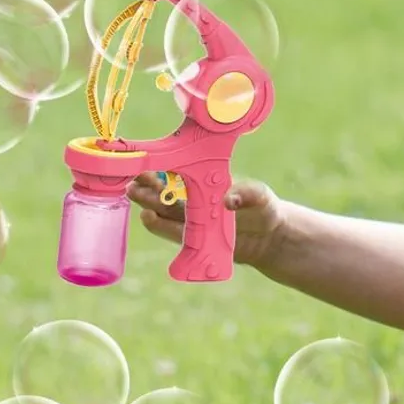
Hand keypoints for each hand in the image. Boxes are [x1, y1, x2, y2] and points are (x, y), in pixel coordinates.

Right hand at [126, 172, 287, 270]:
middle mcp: (195, 201)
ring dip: (149, 203)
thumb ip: (247, 194)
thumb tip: (228, 201)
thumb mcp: (260, 196)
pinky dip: (160, 226)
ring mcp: (193, 221)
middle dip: (148, 186)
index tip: (147, 163)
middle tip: (133, 178)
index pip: (180, 174)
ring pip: (165, 211)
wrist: (270, 238)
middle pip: (166, 193)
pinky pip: (174, 233)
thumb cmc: (264, 208)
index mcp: (206, 184)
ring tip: (134, 194)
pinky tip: (148, 218)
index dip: (162, 169)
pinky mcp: (195, 239)